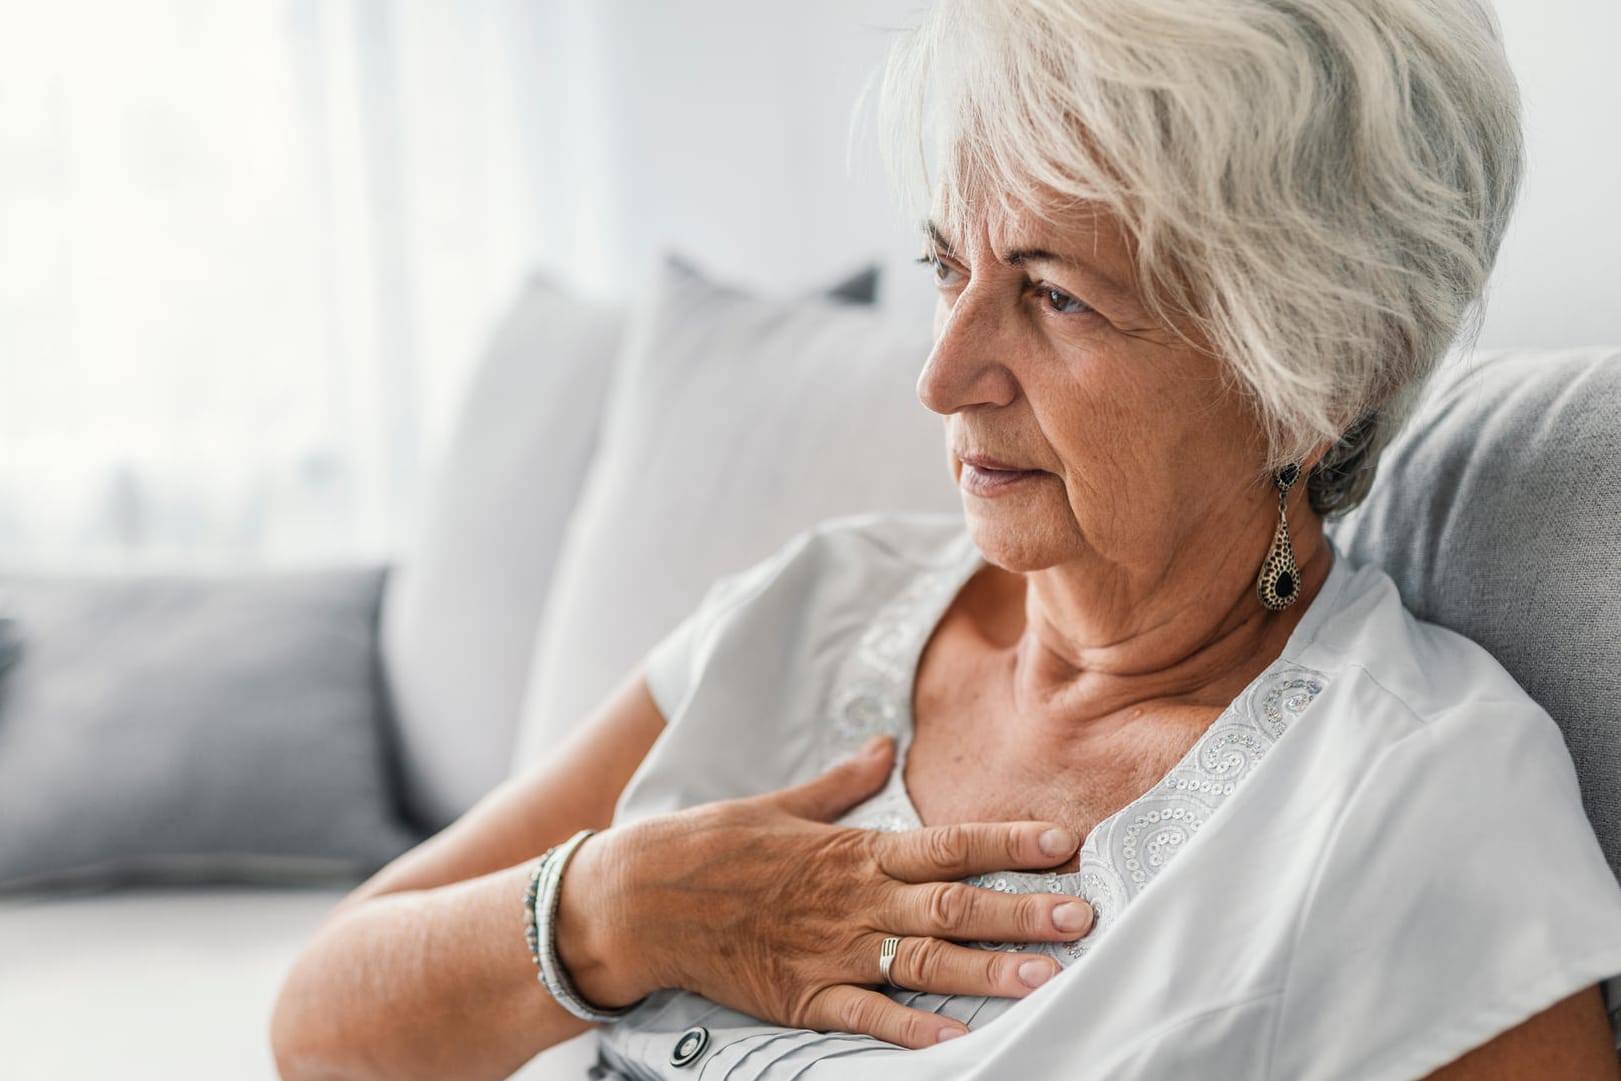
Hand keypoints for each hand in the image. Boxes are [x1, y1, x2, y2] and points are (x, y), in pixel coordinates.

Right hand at [555, 735, 1093, 1048]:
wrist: (642, 898)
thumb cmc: (712, 846)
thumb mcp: (781, 803)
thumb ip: (841, 782)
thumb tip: (883, 746)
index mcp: (855, 850)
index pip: (949, 843)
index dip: (1009, 842)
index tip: (1064, 842)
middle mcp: (855, 900)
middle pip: (955, 905)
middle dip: (1023, 910)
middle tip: (1083, 917)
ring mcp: (832, 951)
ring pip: (926, 962)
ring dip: (990, 971)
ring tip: (1048, 978)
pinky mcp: (804, 996)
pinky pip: (868, 1017)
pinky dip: (914, 1031)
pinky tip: (960, 1041)